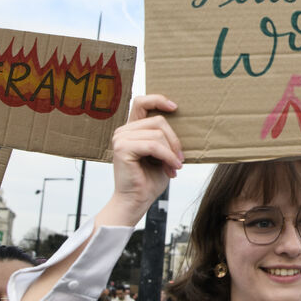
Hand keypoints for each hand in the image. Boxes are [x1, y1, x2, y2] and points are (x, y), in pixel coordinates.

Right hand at [101, 95, 182, 225]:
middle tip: (180, 159)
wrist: (136, 201)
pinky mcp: (123, 148)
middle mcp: (123, 131)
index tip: (175, 107)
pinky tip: (172, 169)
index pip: (141, 102)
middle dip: (174, 141)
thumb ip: (163, 137)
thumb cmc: (149, 180)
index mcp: (131, 130)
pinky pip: (153, 145)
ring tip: (175, 167)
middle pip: (157, 121)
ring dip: (171, 152)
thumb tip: (179, 121)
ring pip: (157, 133)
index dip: (158, 99)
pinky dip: (167, 157)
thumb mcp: (161, 154)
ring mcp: (121, 139)